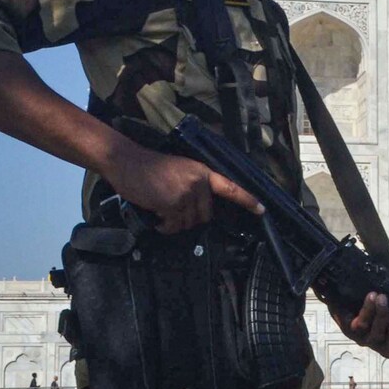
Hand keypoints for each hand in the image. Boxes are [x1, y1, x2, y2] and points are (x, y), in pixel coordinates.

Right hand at [104, 142, 262, 233]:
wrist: (127, 161)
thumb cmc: (149, 167)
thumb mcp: (179, 170)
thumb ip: (193, 185)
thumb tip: (199, 208)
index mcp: (202, 171)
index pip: (230, 187)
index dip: (247, 200)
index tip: (262, 210)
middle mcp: (198, 182)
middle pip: (206, 214)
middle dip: (191, 218)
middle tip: (172, 212)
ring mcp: (186, 193)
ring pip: (189, 222)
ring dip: (175, 223)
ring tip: (161, 211)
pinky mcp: (173, 203)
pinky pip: (174, 225)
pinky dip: (165, 226)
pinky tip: (157, 218)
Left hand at [339, 292, 388, 373]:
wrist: (354, 288)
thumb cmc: (384, 298)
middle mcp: (381, 345)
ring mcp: (366, 339)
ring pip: (376, 336)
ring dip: (380, 317)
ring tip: (382, 298)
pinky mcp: (351, 330)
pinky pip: (361, 324)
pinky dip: (367, 310)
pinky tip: (372, 296)